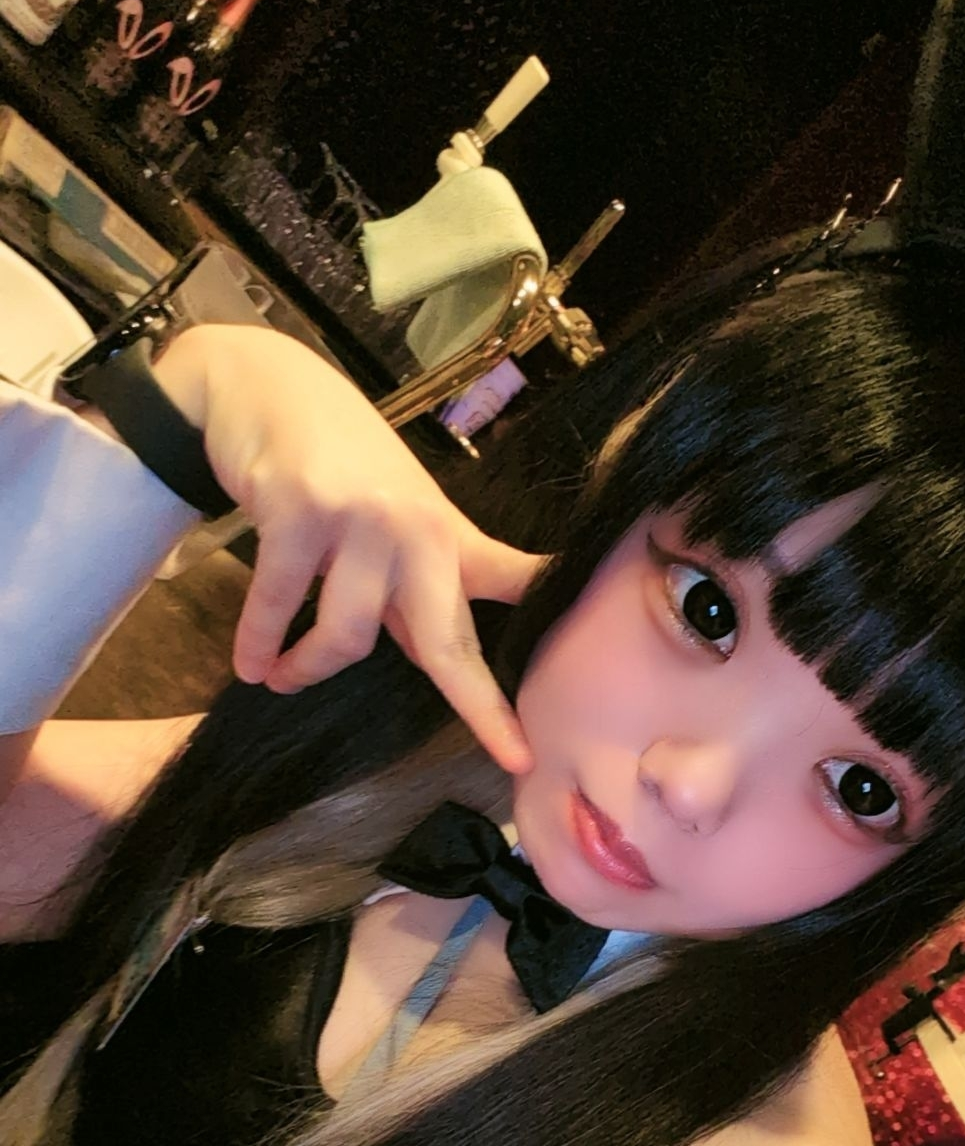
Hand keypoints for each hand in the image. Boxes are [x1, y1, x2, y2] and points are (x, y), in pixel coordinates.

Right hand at [153, 325, 540, 773]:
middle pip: (448, 641)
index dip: (528, 653)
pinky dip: (257, 641)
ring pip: (345, 636)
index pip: (510, 596)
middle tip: (510, 761)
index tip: (535, 738)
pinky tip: (248, 663)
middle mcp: (417, 529)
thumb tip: (438, 666)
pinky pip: (276, 604)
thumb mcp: (397, 517)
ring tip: (278, 677)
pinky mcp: (300, 511)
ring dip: (304, 669)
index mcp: (448, 536)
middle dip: (480, 705)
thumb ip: (415, 588)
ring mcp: (361, 519)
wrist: (268, 384)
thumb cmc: (340, 462)